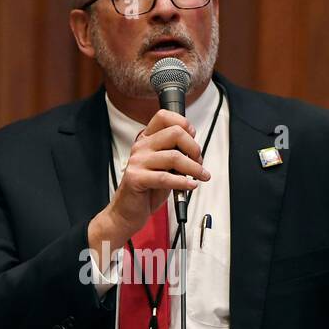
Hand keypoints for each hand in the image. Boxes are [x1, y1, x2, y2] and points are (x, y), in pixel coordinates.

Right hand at [90, 109, 208, 254]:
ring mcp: (137, 162)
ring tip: (200, 176)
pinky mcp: (136, 178)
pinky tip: (191, 185)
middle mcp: (141, 147)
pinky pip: (166, 177)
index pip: (164, 117)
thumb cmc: (147, 190)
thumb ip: (175, 154)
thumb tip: (195, 148)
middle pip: (175, 133)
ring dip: (194, 168)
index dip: (183, 123)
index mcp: (146, 140)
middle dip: (193, 147)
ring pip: (174, 157)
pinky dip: (183, 182)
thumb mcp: (164, 167)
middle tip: (199, 161)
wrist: (128, 212)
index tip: (193, 136)